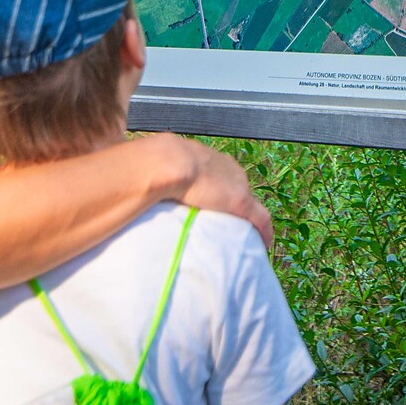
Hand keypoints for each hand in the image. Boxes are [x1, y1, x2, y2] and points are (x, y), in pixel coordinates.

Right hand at [159, 135, 273, 247]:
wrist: (168, 162)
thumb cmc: (159, 164)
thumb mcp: (162, 167)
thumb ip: (162, 176)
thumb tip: (141, 186)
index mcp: (210, 160)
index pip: (222, 177)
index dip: (220, 192)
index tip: (216, 205)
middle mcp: (229, 169)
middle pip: (237, 189)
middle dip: (234, 205)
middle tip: (227, 223)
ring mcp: (238, 185)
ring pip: (249, 205)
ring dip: (245, 219)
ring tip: (240, 235)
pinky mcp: (243, 203)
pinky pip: (260, 219)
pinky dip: (263, 231)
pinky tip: (264, 244)